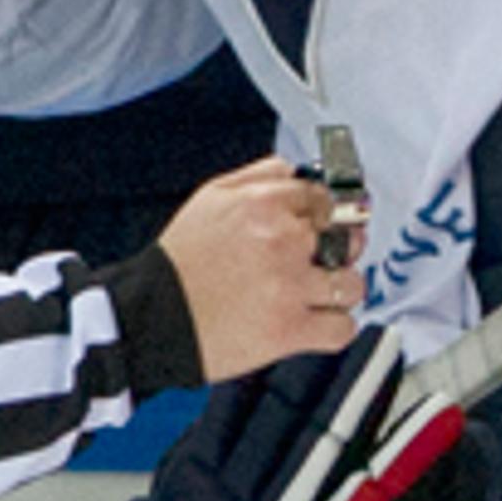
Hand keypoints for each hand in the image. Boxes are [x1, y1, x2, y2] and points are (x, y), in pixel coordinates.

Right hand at [154, 156, 360, 383]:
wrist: (149, 318)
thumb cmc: (178, 263)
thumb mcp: (210, 199)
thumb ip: (258, 177)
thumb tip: (295, 170)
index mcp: (263, 204)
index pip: (325, 198)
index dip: (326, 216)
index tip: (327, 227)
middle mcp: (281, 240)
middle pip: (347, 239)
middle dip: (337, 251)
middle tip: (321, 263)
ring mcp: (289, 286)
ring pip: (351, 285)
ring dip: (339, 292)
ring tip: (315, 297)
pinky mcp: (289, 330)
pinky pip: (342, 328)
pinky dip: (334, 329)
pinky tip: (316, 324)